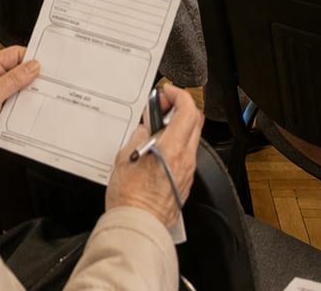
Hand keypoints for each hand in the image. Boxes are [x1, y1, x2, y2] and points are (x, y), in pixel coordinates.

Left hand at [0, 45, 41, 151]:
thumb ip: (13, 79)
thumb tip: (33, 66)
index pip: (16, 54)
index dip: (31, 57)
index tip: (46, 64)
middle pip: (21, 71)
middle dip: (34, 76)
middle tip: (49, 81)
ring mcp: (0, 94)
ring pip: (23, 88)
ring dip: (31, 93)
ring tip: (43, 96)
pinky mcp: (4, 108)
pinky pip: (21, 103)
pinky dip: (28, 106)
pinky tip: (34, 108)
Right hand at [105, 85, 202, 226]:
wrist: (138, 227)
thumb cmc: (130, 198)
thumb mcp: (125, 156)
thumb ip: (139, 135)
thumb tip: (146, 127)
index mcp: (173, 148)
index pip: (188, 109)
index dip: (178, 94)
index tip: (165, 93)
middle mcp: (186, 159)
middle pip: (195, 121)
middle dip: (179, 108)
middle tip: (160, 109)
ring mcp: (187, 172)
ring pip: (191, 138)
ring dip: (177, 128)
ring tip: (155, 131)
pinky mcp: (184, 183)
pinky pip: (186, 156)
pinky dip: (175, 146)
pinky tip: (157, 151)